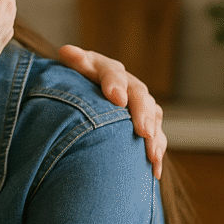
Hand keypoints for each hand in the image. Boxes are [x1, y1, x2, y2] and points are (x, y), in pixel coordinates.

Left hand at [58, 44, 166, 178]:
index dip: (115, 85)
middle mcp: (128, 85)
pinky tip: (154, 172)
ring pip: (152, 118)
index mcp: (108, 69)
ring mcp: (140, 105)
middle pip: (140, 96)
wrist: (86, 93)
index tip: (116, 98)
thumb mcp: (73, 70)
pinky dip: (156, 153)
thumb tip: (66, 51)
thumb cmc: (75, 80)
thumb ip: (74, 62)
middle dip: (142, 115)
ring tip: (151, 155)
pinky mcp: (145, 123)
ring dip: (154, 137)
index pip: (114, 73)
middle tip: (143, 132)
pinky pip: (156, 137)